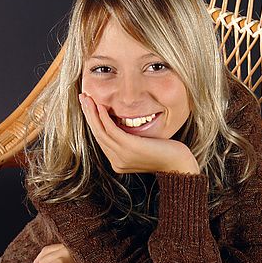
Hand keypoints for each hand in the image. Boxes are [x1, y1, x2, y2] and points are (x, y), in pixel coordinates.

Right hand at [79, 93, 199, 174]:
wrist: (179, 164)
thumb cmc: (166, 153)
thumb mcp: (143, 147)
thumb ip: (130, 141)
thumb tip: (123, 126)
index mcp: (118, 163)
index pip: (101, 139)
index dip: (93, 121)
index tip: (88, 106)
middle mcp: (117, 161)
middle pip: (97, 134)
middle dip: (88, 114)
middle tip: (82, 98)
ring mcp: (122, 156)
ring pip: (100, 132)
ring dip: (91, 113)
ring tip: (87, 98)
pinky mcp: (129, 148)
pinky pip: (111, 130)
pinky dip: (104, 117)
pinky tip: (100, 106)